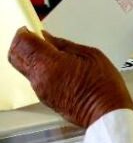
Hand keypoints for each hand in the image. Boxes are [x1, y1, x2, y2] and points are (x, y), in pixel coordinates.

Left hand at [9, 28, 132, 127]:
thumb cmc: (104, 87)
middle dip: (21, 44)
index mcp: (50, 64)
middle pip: (15, 56)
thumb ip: (65, 45)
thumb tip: (49, 38)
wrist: (107, 113)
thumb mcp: (91, 55)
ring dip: (31, 58)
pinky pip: (35, 80)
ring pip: (24, 69)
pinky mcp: (46, 99)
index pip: (22, 42)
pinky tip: (57, 68)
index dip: (25, 32)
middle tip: (34, 38)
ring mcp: (41, 90)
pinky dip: (40, 70)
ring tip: (51, 54)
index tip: (32, 29)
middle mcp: (39, 78)